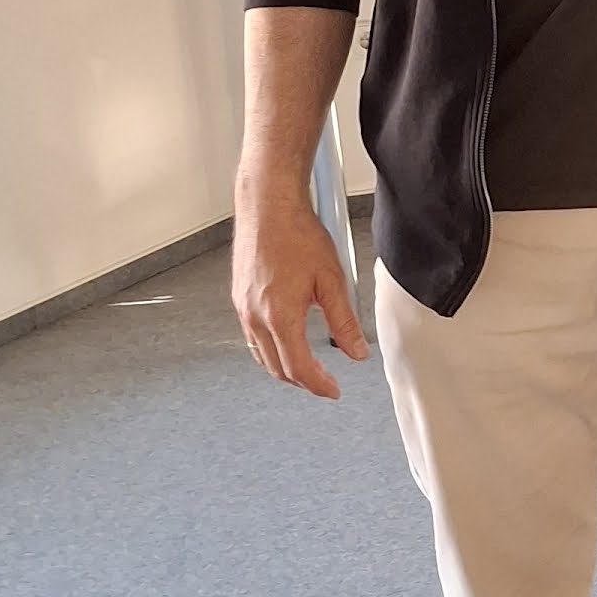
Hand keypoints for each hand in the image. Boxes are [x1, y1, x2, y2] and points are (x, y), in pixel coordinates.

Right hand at [232, 186, 368, 396]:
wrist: (268, 206)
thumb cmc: (298, 234)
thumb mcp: (331, 280)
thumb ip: (344, 321)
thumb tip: (357, 351)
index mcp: (280, 315)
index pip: (299, 368)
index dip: (318, 385)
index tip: (333, 391)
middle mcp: (255, 316)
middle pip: (277, 368)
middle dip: (302, 381)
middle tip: (325, 383)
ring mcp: (243, 308)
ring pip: (261, 355)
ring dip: (284, 367)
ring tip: (308, 367)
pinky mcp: (239, 298)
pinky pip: (252, 337)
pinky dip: (270, 349)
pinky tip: (285, 340)